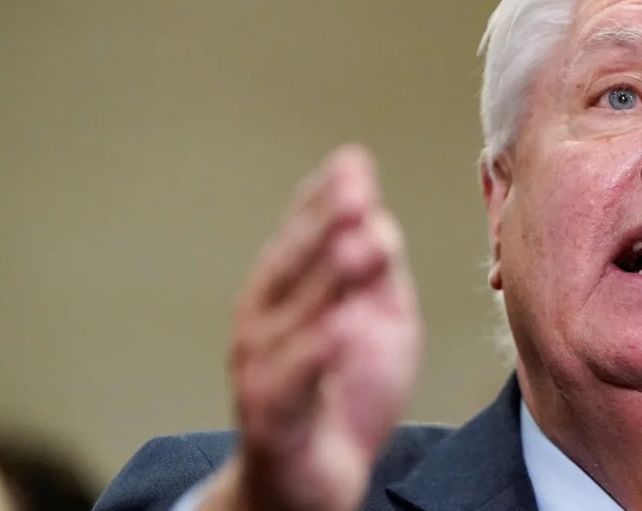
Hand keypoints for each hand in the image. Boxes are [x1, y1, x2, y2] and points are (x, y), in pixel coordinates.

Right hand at [206, 145, 421, 510]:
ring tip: (355, 244)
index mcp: (286, 291)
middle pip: (292, 265)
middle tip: (355, 189)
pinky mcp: (274, 417)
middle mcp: (264, 321)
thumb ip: (377, 274)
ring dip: (324, 279)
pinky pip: (294, 383)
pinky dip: (316, 354)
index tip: (353, 162)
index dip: (324, 199)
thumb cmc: (344, 390)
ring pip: (293, 318)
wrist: (312, 479)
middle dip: (322, 225)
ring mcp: (262, 368)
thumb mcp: (376, 321)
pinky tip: (341, 327)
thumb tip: (380, 220)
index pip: (301, 235)